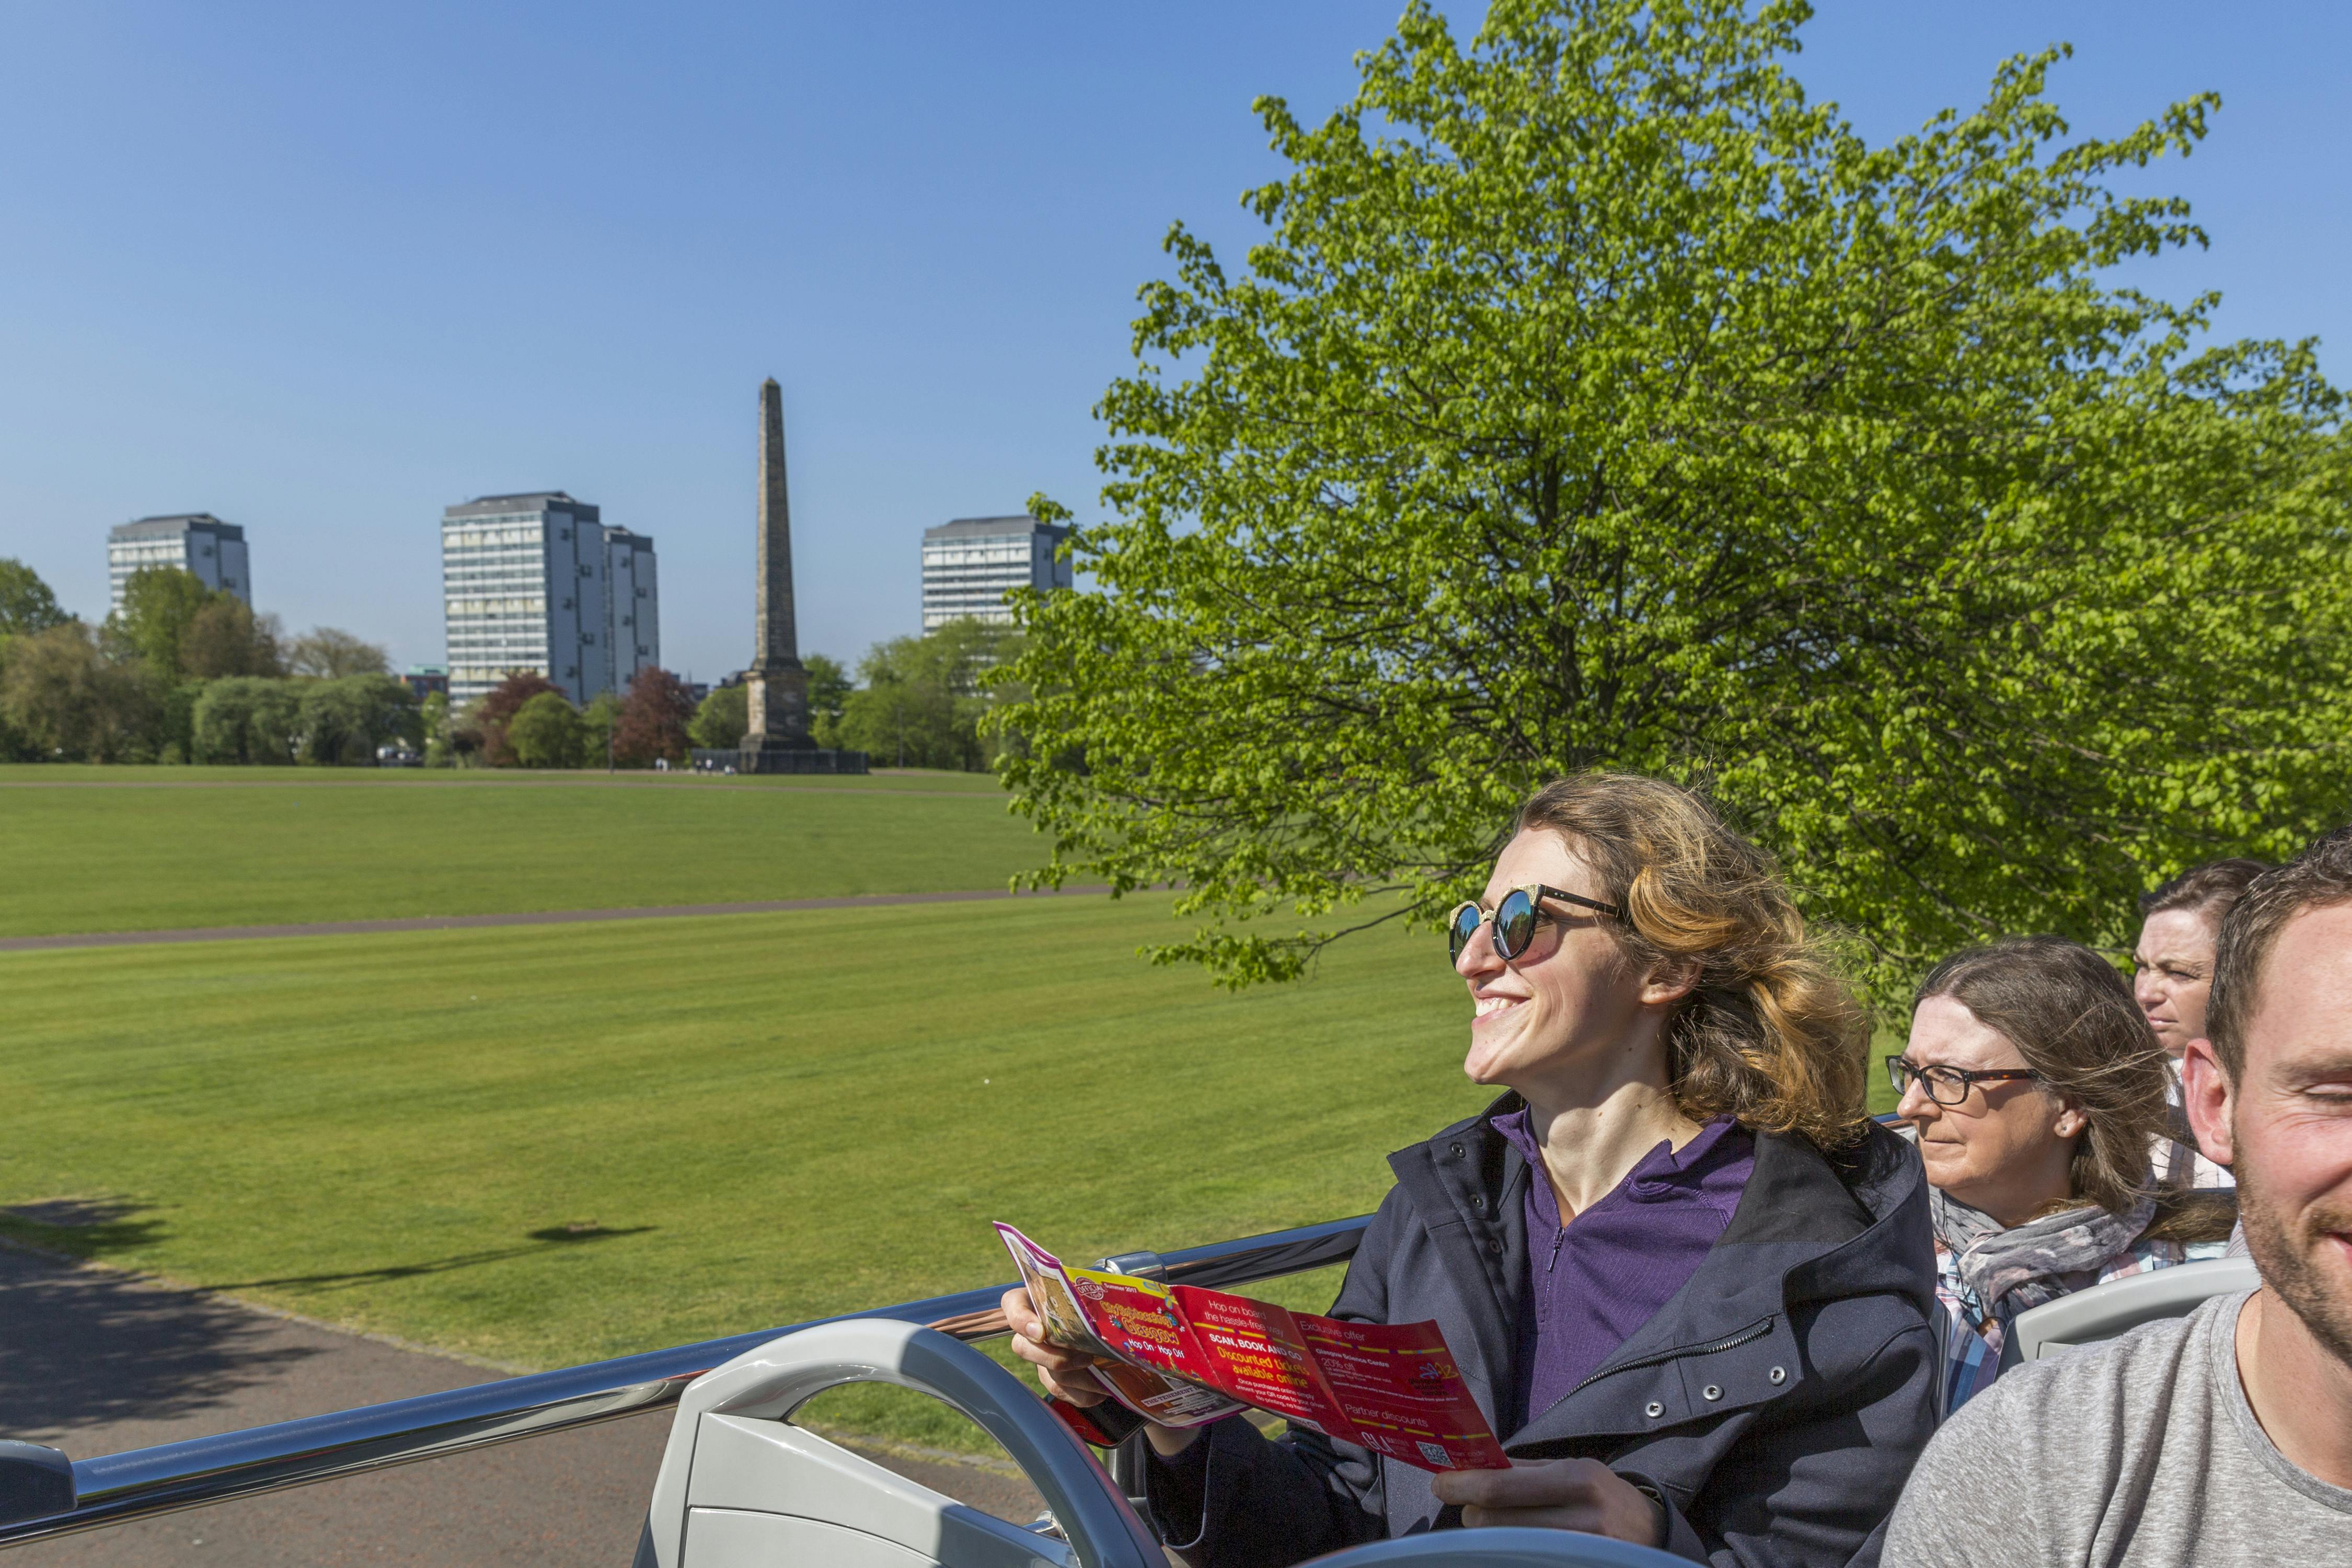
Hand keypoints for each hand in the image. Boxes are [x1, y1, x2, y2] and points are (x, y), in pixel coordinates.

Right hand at [1000, 1287, 1203, 1457]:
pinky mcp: (1057, 1379)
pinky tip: (1103, 1391)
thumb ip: (1113, 1292)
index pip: (1012, 1303)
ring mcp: (1044, 1356)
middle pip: (1021, 1346)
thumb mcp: (1111, 1292)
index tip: (1040, 1331)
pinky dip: (1083, 1394)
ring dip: (1076, 1378)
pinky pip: (1062, 1392)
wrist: (1122, 1328)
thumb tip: (1146, 1297)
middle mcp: (1037, 1329)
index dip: (1019, 1318)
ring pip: (1046, 1374)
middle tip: (1083, 1358)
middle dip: (1050, 1357)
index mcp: (1043, 1298)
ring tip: (1103, 1377)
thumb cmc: (1113, 1302)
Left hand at [1431, 1458, 1664, 1546]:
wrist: (1651, 1534)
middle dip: (1473, 1513)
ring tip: (1492, 1523)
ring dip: (1488, 1535)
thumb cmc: (1601, 1495)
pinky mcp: (1575, 1567)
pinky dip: (1509, 1552)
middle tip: (1469, 1507)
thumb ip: (1525, 1470)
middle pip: (1498, 1522)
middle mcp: (1582, 1518)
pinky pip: (1525, 1562)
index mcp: (1577, 1479)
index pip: (1503, 1486)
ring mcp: (1581, 1552)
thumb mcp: (1573, 1470)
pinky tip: (1512, 1544)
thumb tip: (1473, 1465)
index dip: (1463, 1485)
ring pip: (1507, 1546)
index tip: (1441, 1483)